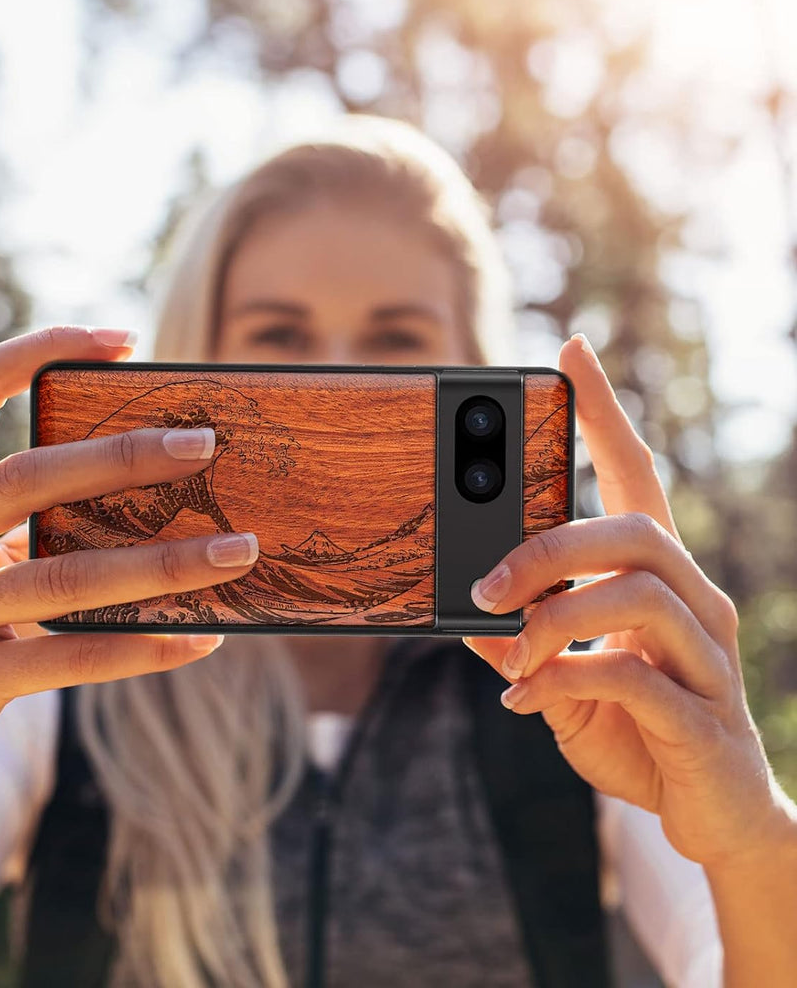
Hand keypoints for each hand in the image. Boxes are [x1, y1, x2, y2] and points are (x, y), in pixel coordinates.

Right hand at [0, 326, 259, 816]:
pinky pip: (66, 659)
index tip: (124, 340)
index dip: (39, 350)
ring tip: (237, 551)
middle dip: (122, 456)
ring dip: (162, 563)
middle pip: (24, 478)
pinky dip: (142, 647)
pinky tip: (201, 638)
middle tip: (205, 445)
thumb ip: (27, 520)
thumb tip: (154, 478)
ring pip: (60, 577)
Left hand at [462, 333, 793, 870]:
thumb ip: (519, 640)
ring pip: (637, 594)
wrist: (709, 815)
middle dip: (548, 548)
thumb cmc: (634, 728)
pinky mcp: (704, 718)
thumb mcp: (560, 676)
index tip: (570, 352)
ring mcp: (708, 658)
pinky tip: (526, 699)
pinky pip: (633, 676)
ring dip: (552, 618)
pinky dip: (564, 679)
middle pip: (634, 530)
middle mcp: (695, 601)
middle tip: (482, 585)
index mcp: (657, 578)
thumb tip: (459, 611)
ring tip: (506, 652)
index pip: (636, 475)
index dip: (605, 413)